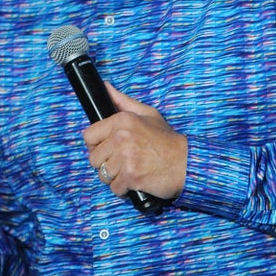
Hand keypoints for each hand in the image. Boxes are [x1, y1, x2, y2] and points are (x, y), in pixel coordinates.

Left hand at [83, 83, 186, 200]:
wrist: (186, 163)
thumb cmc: (166, 140)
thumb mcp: (147, 113)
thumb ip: (122, 101)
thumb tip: (105, 86)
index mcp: (122, 120)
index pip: (89, 136)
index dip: (96, 145)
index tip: (106, 149)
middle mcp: (121, 137)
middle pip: (94, 158)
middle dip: (106, 163)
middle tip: (122, 162)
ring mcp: (125, 157)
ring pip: (103, 175)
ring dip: (114, 177)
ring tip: (130, 171)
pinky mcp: (131, 176)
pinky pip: (114, 188)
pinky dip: (123, 189)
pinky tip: (135, 181)